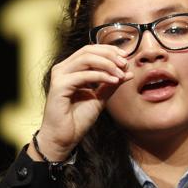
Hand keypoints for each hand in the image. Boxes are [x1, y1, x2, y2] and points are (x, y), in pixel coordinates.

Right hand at [32, 44, 133, 160]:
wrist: (64, 137)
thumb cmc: (78, 119)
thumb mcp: (100, 98)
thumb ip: (111, 84)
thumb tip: (128, 72)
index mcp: (71, 69)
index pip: (90, 50)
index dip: (109, 50)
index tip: (125, 57)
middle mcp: (63, 69)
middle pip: (87, 50)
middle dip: (109, 55)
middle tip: (124, 64)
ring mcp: (59, 76)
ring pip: (86, 59)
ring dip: (107, 65)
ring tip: (120, 74)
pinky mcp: (59, 86)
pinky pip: (83, 75)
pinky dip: (100, 76)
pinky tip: (113, 81)